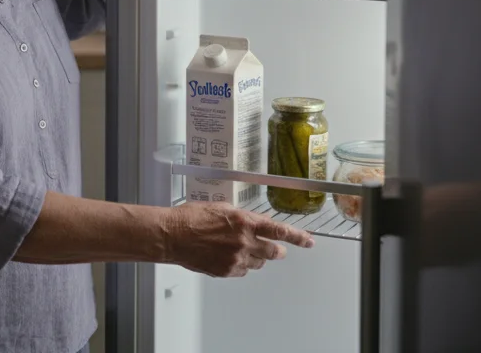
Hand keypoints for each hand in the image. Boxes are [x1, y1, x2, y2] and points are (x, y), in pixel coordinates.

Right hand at [163, 203, 314, 277]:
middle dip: (277, 251)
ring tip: (240, 249)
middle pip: (273, 251)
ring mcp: (235, 258)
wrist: (172, 235)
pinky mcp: (226, 271)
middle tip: (277, 250)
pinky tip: (228, 257)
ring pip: (259, 263)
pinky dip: (241, 265)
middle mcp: (244, 241)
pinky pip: (243, 271)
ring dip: (256, 257)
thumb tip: (252, 223)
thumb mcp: (221, 208)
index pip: (279, 231)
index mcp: (244, 221)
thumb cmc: (191, 218)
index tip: (308, 241)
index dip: (297, 237)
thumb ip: (241, 217)